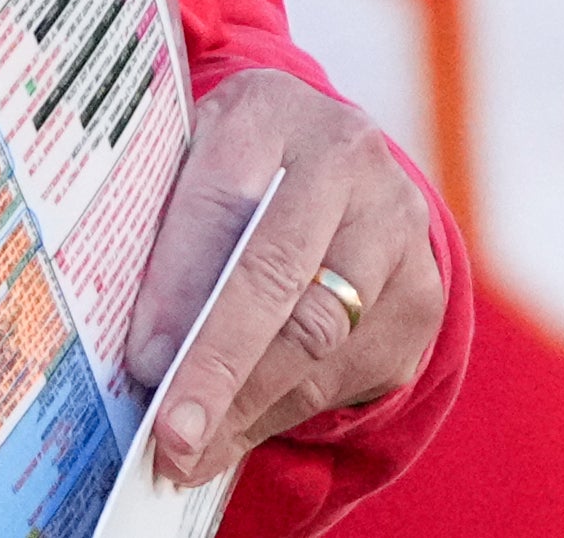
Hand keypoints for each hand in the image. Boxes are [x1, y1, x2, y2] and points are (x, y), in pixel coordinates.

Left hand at [124, 68, 445, 489]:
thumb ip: (168, 229)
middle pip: (284, 281)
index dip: (179, 284)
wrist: (332, 149)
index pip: (223, 200)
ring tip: (190, 452)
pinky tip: (236, 432)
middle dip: (221, 368)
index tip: (142, 358)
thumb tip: (150, 351)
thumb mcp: (190, 157)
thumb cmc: (237, 160)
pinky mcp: (420, 298)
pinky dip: (286, 410)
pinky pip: (351, 371)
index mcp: (273, 112)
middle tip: (171, 434)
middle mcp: (350, 166)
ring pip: (322, 339)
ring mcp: (397, 234)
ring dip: (250, 406)